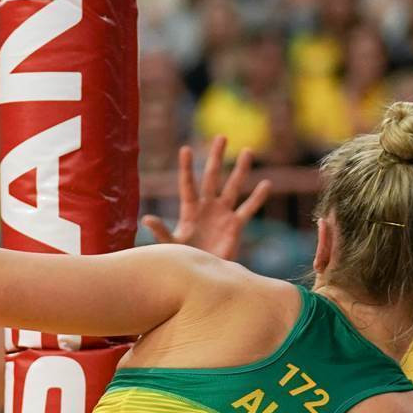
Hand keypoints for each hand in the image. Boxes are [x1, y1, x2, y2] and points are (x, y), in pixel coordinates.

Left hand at [141, 135, 272, 261]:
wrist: (203, 275)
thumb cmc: (185, 259)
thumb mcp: (172, 245)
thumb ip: (161, 231)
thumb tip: (145, 218)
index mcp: (189, 210)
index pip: (188, 185)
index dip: (187, 168)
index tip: (186, 149)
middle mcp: (207, 207)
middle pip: (212, 177)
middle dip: (216, 158)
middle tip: (221, 137)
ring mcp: (223, 214)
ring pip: (233, 187)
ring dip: (241, 170)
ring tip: (247, 151)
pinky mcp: (236, 226)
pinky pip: (248, 209)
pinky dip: (257, 198)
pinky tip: (266, 184)